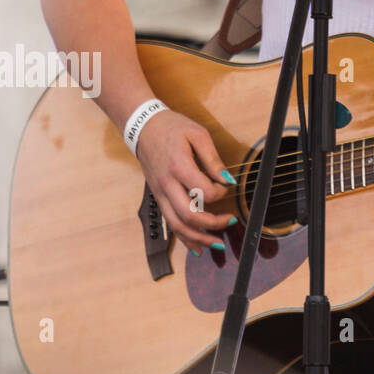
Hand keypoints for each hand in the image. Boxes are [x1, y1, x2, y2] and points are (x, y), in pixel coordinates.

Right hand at [134, 110, 235, 255]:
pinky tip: (196, 246)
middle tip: (230, 221)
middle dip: (211, 224)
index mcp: (178, 166)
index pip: (202, 190)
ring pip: (176, 225)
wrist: (143, 128)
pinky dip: (183, 237)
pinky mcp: (158, 197)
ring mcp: (160, 193)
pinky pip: (169, 222)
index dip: (219, 193)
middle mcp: (166, 184)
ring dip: (197, 237)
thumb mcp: (197, 134)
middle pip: (187, 214)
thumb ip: (212, 158)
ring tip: (216, 243)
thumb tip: (227, 179)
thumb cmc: (172, 128)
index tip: (227, 187)